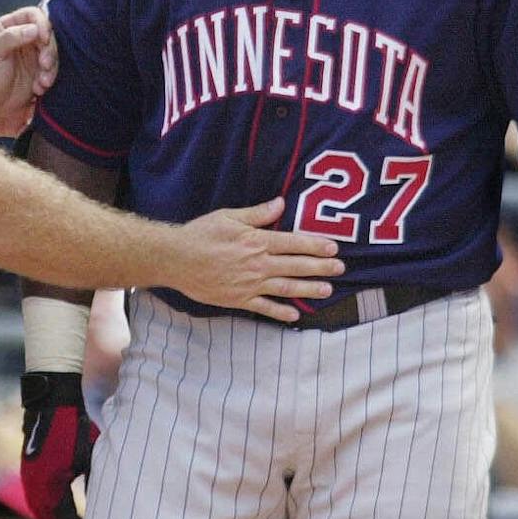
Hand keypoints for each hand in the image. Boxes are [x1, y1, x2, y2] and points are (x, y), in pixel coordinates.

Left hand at [0, 6, 56, 134]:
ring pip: (53, 53)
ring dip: (50, 68)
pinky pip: (53, 70)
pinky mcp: (40, 71)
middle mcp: (24, 37)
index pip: (33, 15)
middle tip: (44, 65)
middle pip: (48, 34)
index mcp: (10, 26)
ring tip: (41, 83)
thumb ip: (10, 37)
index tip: (44, 40)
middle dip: (49, 50)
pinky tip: (38, 89)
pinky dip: (49, 79)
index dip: (42, 24)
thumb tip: (34, 29)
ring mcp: (34, 54)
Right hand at [21, 372, 96, 518]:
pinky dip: (43, 506)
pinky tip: (55, 508)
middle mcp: (35, 483)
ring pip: (38, 507)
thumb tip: (97, 503)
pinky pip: (34, 495)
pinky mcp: (28, 465)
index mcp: (51, 483)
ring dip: (51, 518)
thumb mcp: (90, 454)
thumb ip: (91, 482)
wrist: (53, 396)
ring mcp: (28, 474)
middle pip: (47, 517)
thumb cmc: (75, 424)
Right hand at [167, 198, 342, 321]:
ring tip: (327, 289)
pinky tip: (295, 314)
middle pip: (296, 266)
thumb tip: (280, 204)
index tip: (333, 247)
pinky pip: (265, 307)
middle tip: (340, 268)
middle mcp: (257, 264)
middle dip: (321, 267)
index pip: (293, 243)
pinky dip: (281, 311)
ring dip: (309, 289)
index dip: (315, 245)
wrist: (176, 259)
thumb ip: (257, 214)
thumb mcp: (228, 216)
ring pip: (286, 287)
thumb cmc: (201, 234)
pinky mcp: (239, 299)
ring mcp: (250, 284)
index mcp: (256, 241)